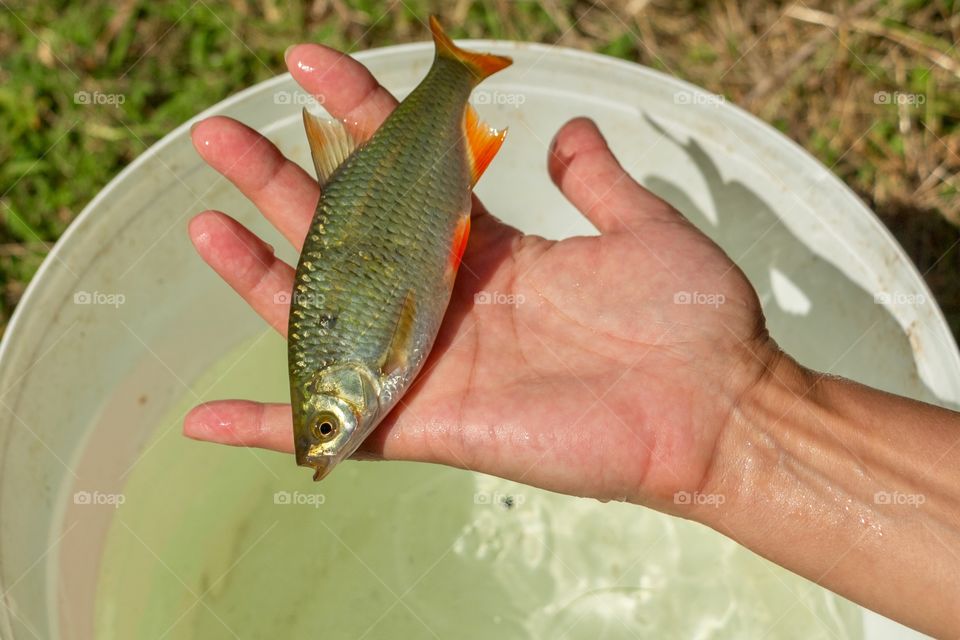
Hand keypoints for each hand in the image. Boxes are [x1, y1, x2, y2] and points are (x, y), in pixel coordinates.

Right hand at [184, 43, 778, 510]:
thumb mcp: (640, 225)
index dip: (356, 114)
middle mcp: (450, 301)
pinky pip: (337, 427)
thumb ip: (595, 180)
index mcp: (492, 249)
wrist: (717, 409)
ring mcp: (435, 361)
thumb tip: (569, 130)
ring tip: (204, 221)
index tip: (307, 63)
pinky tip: (202, 421)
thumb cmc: (689, 318)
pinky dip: (270, 429)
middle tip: (218, 134)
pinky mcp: (430, 423)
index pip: (403, 172)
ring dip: (259, 275)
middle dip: (282, 182)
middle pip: (346, 235)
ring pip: (326, 315)